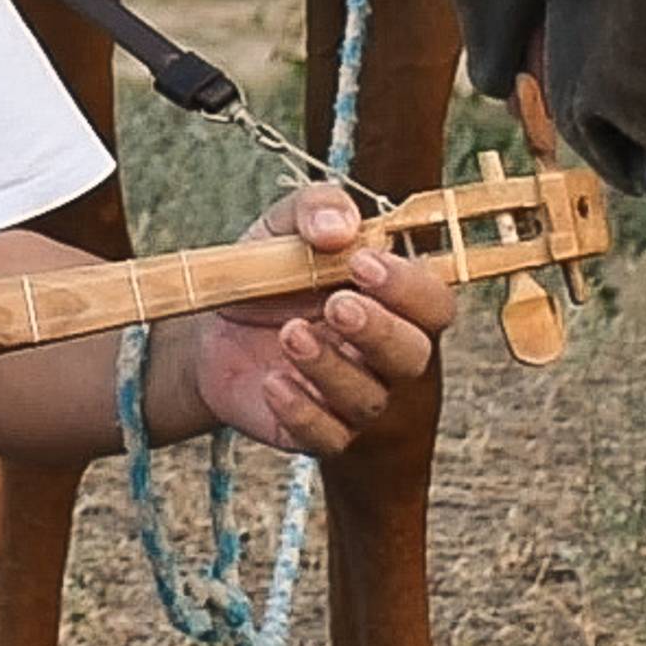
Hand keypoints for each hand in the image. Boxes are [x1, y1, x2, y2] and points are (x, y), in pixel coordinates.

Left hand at [181, 185, 454, 457]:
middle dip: (379, 331)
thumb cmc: (269, 273)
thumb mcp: (284, 225)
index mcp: (393, 301)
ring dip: (332, 367)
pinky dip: (302, 411)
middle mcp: (385, 355)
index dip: (409, 287)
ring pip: (370, 400)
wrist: (212, 326)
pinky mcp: (318, 431)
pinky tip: (273, 382)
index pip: (433, 302)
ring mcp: (355, 397)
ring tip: (291, 335)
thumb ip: (317, 208)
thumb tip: (340, 227)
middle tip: (335, 306)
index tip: (362, 264)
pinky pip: (327, 437)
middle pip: (414, 356)